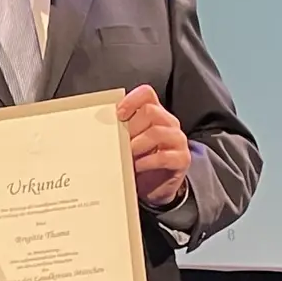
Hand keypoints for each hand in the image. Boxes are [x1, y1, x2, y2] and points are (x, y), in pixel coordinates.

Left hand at [117, 85, 190, 205]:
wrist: (157, 186)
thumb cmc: (140, 159)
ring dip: (137, 145)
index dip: (131, 100)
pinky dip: (146, 162)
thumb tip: (99, 127)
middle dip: (131, 127)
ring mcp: (177, 140)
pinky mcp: (182, 159)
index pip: (146, 94)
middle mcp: (169, 123)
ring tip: (127, 155)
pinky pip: (164, 156)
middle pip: (150, 111)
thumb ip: (121, 130)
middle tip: (119, 141)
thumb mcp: (129, 141)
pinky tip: (137, 166)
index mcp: (155, 113)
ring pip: (157, 132)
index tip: (117, 114)